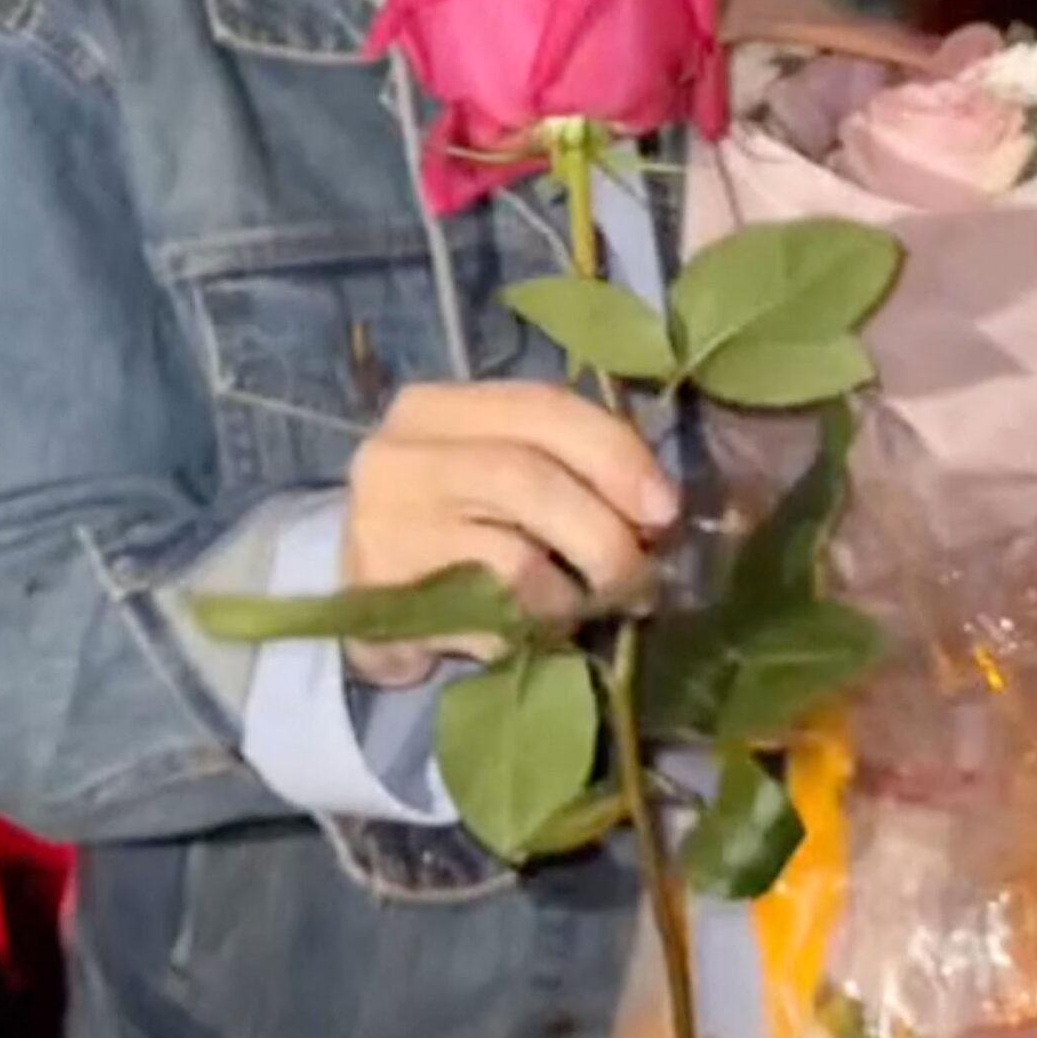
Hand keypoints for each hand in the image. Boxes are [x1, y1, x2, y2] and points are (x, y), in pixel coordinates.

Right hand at [342, 381, 678, 686]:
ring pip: (513, 551)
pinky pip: (487, 611)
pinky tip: (530, 631)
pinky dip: (532, 625)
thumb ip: (567, 473)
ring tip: (590, 609)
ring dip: (574, 590)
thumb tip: (660, 507)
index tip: (665, 508)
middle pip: (528, 473)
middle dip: (604, 531)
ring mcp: (385, 520)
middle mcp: (401, 451)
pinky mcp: (384, 591)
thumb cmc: (456, 538)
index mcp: (439, 407)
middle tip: (642, 576)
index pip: (543, 406)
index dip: (616, 454)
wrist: (371, 607)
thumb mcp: (503, 484)